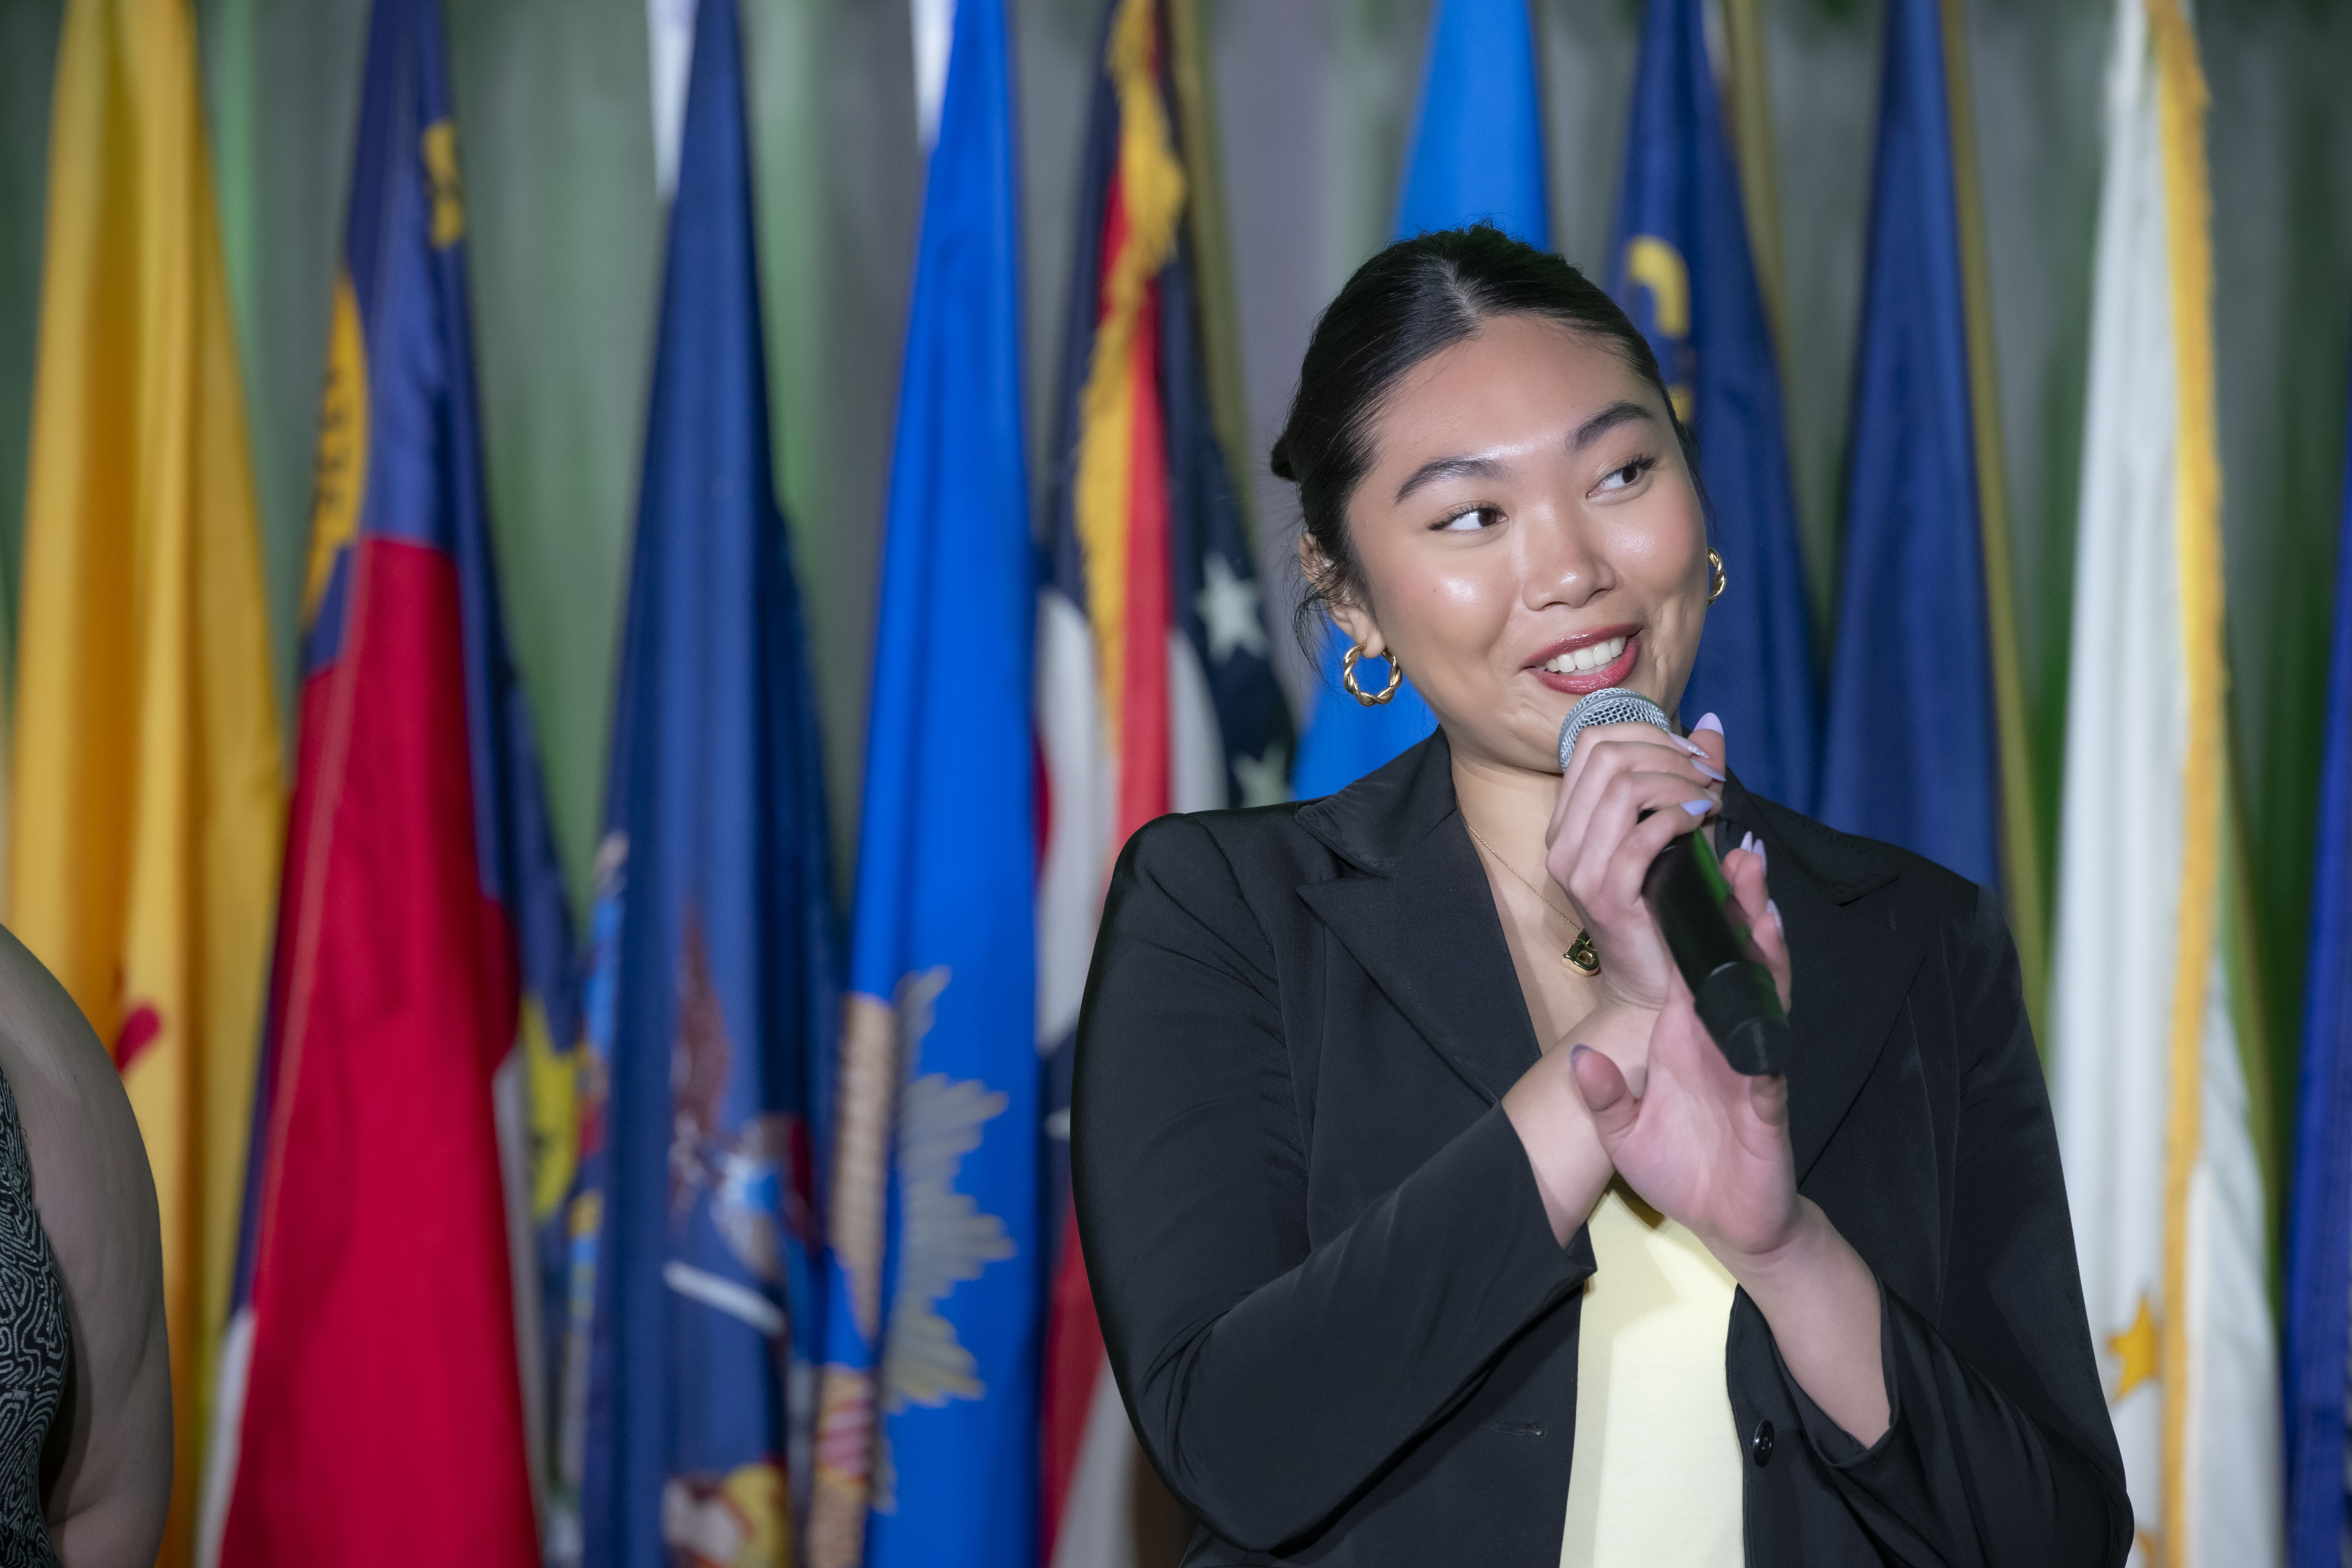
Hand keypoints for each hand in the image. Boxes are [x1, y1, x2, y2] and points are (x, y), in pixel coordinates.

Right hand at [1541, 713, 1725, 1024]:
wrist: (1654, 986)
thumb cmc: (1664, 907)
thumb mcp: (1673, 830)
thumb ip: (1688, 776)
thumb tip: (1709, 722)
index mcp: (1569, 823)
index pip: (1591, 744)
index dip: (1647, 734)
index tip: (1693, 754)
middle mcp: (1564, 843)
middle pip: (1605, 756)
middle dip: (1666, 753)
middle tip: (1706, 774)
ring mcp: (1580, 871)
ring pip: (1622, 789)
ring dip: (1676, 782)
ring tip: (1707, 799)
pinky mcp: (1607, 898)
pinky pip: (1640, 838)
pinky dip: (1676, 818)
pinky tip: (1700, 820)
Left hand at [1565, 833, 1796, 1259]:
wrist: (1726, 1218)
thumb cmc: (1679, 1165)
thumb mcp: (1624, 1130)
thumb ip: (1602, 1095)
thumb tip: (1580, 1056)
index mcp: (1686, 1036)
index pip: (1689, 964)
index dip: (1689, 920)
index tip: (1685, 867)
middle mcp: (1720, 1040)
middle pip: (1732, 964)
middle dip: (1738, 912)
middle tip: (1739, 857)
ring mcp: (1749, 1066)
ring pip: (1762, 998)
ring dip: (1766, 953)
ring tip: (1764, 905)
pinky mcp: (1767, 1103)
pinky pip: (1770, 1061)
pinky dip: (1770, 1030)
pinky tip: (1771, 998)